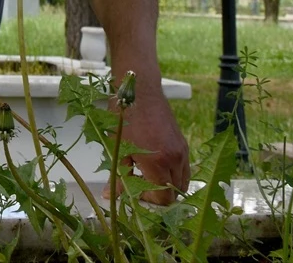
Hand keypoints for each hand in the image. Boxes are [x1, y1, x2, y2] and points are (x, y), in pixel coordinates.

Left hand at [110, 86, 190, 204]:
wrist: (141, 90)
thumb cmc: (125, 117)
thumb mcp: (117, 148)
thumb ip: (117, 176)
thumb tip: (109, 195)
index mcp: (158, 162)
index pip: (163, 197)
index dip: (149, 201)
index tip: (135, 193)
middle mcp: (175, 159)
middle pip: (175, 193)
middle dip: (158, 195)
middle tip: (140, 186)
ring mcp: (182, 151)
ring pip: (182, 181)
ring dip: (168, 185)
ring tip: (148, 176)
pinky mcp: (184, 144)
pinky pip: (184, 168)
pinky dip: (173, 173)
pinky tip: (156, 165)